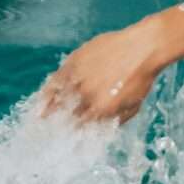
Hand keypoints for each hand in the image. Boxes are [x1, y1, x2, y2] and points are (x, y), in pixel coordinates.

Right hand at [38, 25, 163, 123]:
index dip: (72, 132)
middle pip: (66, 113)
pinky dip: (48, 89)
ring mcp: (80, 76)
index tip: (66, 136)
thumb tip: (101, 130)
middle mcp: (89, 95)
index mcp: (103, 109)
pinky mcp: (76, 60)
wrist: (143, 47)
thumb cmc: (142, 78)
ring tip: (40, 116)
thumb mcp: (133, 106)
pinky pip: (57, 78)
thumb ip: (116, 120)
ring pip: (57, 96)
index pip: (81, 127)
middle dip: (57, 122)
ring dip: (47, 108)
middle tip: (48, 127)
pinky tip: (43, 96)